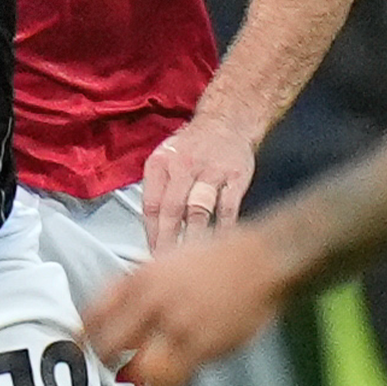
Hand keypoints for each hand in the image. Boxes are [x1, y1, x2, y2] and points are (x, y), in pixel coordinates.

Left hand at [84, 222, 293, 385]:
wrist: (262, 257)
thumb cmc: (218, 256)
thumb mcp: (167, 258)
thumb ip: (141, 284)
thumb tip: (117, 308)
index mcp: (140, 278)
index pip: (94, 314)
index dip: (82, 336)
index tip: (79, 347)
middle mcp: (151, 302)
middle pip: (108, 345)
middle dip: (105, 362)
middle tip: (109, 370)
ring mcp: (176, 325)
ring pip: (138, 369)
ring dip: (138, 378)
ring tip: (143, 380)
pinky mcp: (202, 345)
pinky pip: (174, 378)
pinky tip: (173, 382)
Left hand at [141, 115, 257, 253]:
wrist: (228, 122)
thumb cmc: (193, 146)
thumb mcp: (166, 159)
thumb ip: (157, 190)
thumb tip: (153, 230)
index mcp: (160, 163)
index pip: (151, 204)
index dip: (151, 233)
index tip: (151, 253)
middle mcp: (183, 165)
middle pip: (172, 210)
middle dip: (168, 241)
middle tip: (167, 264)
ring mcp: (211, 171)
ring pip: (198, 211)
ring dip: (192, 238)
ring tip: (189, 261)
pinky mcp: (236, 177)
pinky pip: (227, 209)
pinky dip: (223, 230)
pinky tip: (218, 246)